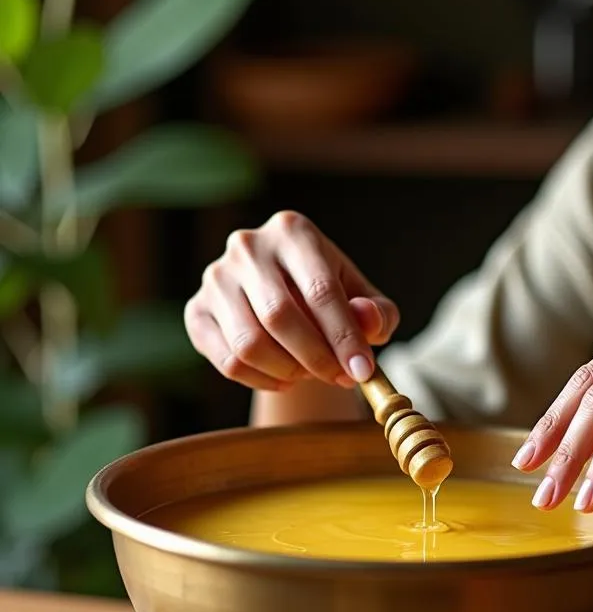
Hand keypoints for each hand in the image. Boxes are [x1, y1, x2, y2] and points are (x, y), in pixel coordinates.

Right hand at [184, 210, 399, 391]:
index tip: (362, 371)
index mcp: (293, 231)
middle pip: (280, 316)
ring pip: (249, 343)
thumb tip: (367, 319)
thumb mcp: (364, 300)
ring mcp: (216, 277)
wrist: (285, 300)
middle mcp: (248, 247)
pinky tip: (285, 377)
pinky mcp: (196, 311)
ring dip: (289, 370)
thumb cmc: (331, 299)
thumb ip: (378, 311)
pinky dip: (263, 380)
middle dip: (316, 357)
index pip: (320, 289)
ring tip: (311, 372)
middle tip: (340, 379)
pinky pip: (229, 361)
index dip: (344, 336)